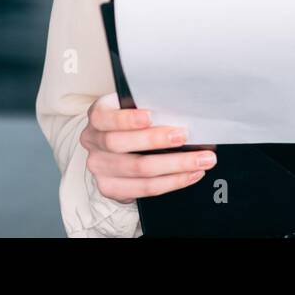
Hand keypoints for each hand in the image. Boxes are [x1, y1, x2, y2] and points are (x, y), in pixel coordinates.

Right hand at [81, 92, 216, 201]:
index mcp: (98, 116)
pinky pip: (144, 189)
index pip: (105, 117)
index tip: (150, 116)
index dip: (126, 119)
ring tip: (201, 160)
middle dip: (157, 140)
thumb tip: (182, 109)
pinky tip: (190, 174)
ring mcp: (100, 168)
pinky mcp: (110, 188)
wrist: (116, 145)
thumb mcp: (134, 106)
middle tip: (185, 136)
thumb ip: (149, 105)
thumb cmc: (133, 119)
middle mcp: (93, 142)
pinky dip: (172, 182)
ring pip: (138, 170)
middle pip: (122, 144)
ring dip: (175, 165)